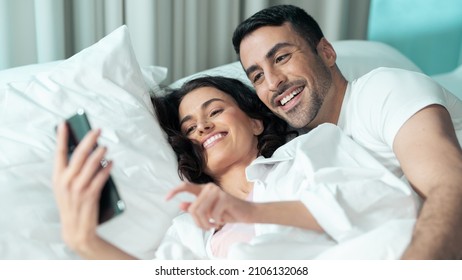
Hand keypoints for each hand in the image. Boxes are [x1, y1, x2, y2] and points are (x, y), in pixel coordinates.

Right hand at [52, 122, 110, 251]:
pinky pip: (101, 177)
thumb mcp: (65, 186)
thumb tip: (85, 151)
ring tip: (105, 146)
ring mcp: (78, 188)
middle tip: (97, 130)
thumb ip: (71, 170)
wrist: (76, 228)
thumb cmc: (72, 204)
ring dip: (100, 152)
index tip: (65, 123)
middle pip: (79, 154)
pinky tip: (111, 162)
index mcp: (58, 177)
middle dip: (89, 139)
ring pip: (92, 163)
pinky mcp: (90, 194)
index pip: (59, 152)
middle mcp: (66, 181)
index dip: (61, 137)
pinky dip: (107, 168)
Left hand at [166, 182, 253, 229]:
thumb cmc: (227, 212)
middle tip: (206, 227)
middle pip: (193, 208)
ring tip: (212, 225)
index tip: (165, 198)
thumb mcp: (208, 212)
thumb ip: (195, 208)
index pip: (186, 186)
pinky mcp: (225, 198)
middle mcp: (209, 187)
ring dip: (206, 223)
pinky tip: (220, 222)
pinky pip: (212, 214)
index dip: (174, 191)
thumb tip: (180, 204)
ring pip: (200, 212)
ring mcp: (217, 191)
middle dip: (198, 222)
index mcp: (204, 189)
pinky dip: (215, 222)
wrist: (246, 213)